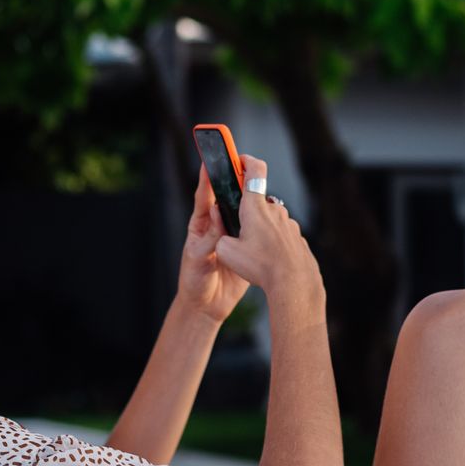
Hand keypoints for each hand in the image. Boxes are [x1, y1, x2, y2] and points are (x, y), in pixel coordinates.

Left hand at [177, 161, 251, 324]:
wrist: (207, 306)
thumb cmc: (194, 282)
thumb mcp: (197, 259)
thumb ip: (208, 237)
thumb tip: (217, 212)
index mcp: (200, 226)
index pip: (204, 196)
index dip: (207, 177)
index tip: (211, 159)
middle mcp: (216, 226)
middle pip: (225, 198)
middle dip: (233, 180)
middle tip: (242, 162)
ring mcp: (232, 236)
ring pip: (242, 212)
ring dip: (249, 198)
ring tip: (259, 182)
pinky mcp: (244, 247)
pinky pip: (253, 230)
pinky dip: (261, 220)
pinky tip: (270, 211)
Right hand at [214, 155, 321, 303]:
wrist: (294, 281)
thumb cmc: (261, 266)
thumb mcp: (227, 252)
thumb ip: (220, 238)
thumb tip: (223, 237)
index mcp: (255, 206)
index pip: (254, 169)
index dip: (246, 160)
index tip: (239, 159)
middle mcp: (274, 210)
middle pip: (258, 201)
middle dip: (246, 212)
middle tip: (238, 230)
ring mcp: (288, 223)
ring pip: (270, 220)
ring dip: (260, 230)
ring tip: (254, 253)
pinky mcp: (297, 237)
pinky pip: (280, 235)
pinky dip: (273, 243)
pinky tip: (269, 261)